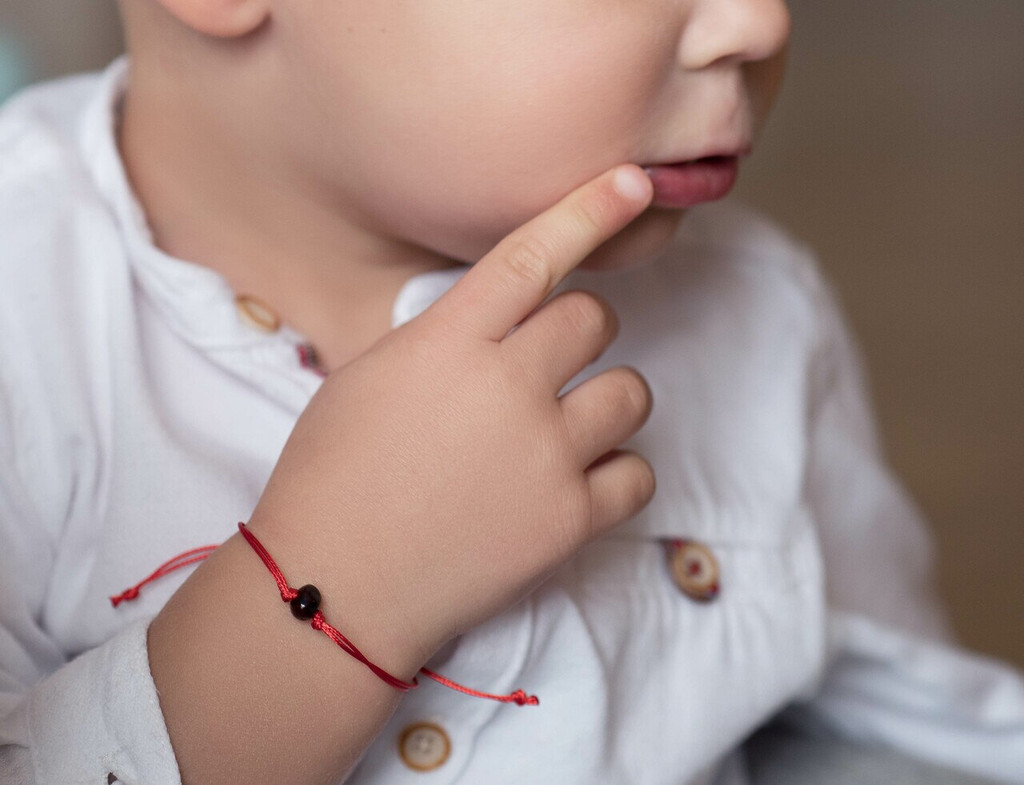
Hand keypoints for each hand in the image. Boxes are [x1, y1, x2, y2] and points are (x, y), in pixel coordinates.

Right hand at [248, 165, 656, 672]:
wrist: (333, 585)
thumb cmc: (331, 478)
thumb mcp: (368, 379)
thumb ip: (442, 342)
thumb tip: (494, 329)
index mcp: (448, 343)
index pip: (531, 258)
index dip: (587, 213)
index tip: (632, 184)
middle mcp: (507, 387)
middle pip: (594, 320)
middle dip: (578, 333)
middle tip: (548, 367)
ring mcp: (546, 454)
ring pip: (631, 392)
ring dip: (604, 401)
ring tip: (563, 431)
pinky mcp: (570, 520)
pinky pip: (637, 473)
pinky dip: (613, 474)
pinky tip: (573, 485)